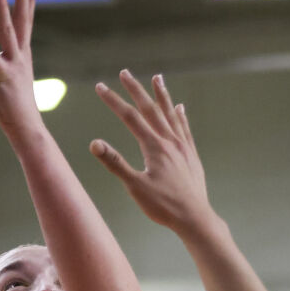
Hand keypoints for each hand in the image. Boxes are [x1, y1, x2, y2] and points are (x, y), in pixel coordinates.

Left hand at [0, 0, 41, 137]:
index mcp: (23, 56)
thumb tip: (2, 66)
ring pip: (8, 30)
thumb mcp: (12, 84)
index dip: (29, 2)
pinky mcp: (4, 77)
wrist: (27, 129)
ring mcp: (14, 65)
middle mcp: (21, 56)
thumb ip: (7, 70)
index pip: (27, 23)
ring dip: (4, 7)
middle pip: (23, 20)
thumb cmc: (18, 111)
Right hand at [91, 71, 216, 235]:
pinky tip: (179, 107)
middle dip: (135, 89)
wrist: (195, 218)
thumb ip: (115, 163)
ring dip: (161, 95)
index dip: (113, 100)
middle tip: (125, 72)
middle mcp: (170, 141)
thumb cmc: (163, 206)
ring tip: (157, 78)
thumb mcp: (135, 186)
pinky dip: (180, 115)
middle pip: (150, 109)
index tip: (100, 86)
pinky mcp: (191, 155)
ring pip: (170, 114)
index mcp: (154, 147)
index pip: (129, 117)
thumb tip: (94, 144)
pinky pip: (185, 128)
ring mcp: (183, 147)